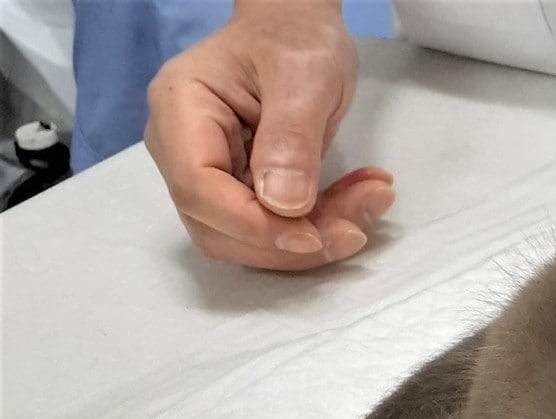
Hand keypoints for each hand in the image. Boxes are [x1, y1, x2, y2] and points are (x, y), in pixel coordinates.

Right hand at [145, 0, 393, 269]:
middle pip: (220, 229)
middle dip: (290, 243)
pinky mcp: (238, 192)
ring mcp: (208, 174)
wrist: (297, 31)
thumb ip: (291, 138)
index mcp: (181, 109)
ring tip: (368, 203)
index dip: (252, 226)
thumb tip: (283, 206)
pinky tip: (359, 201)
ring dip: (312, 240)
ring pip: (250, 240)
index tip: (311, 236)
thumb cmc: (293, 37)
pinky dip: (320, 227)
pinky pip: (274, 231)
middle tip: (355, 227)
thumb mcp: (304, 76)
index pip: (198, 189)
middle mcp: (181, 148)